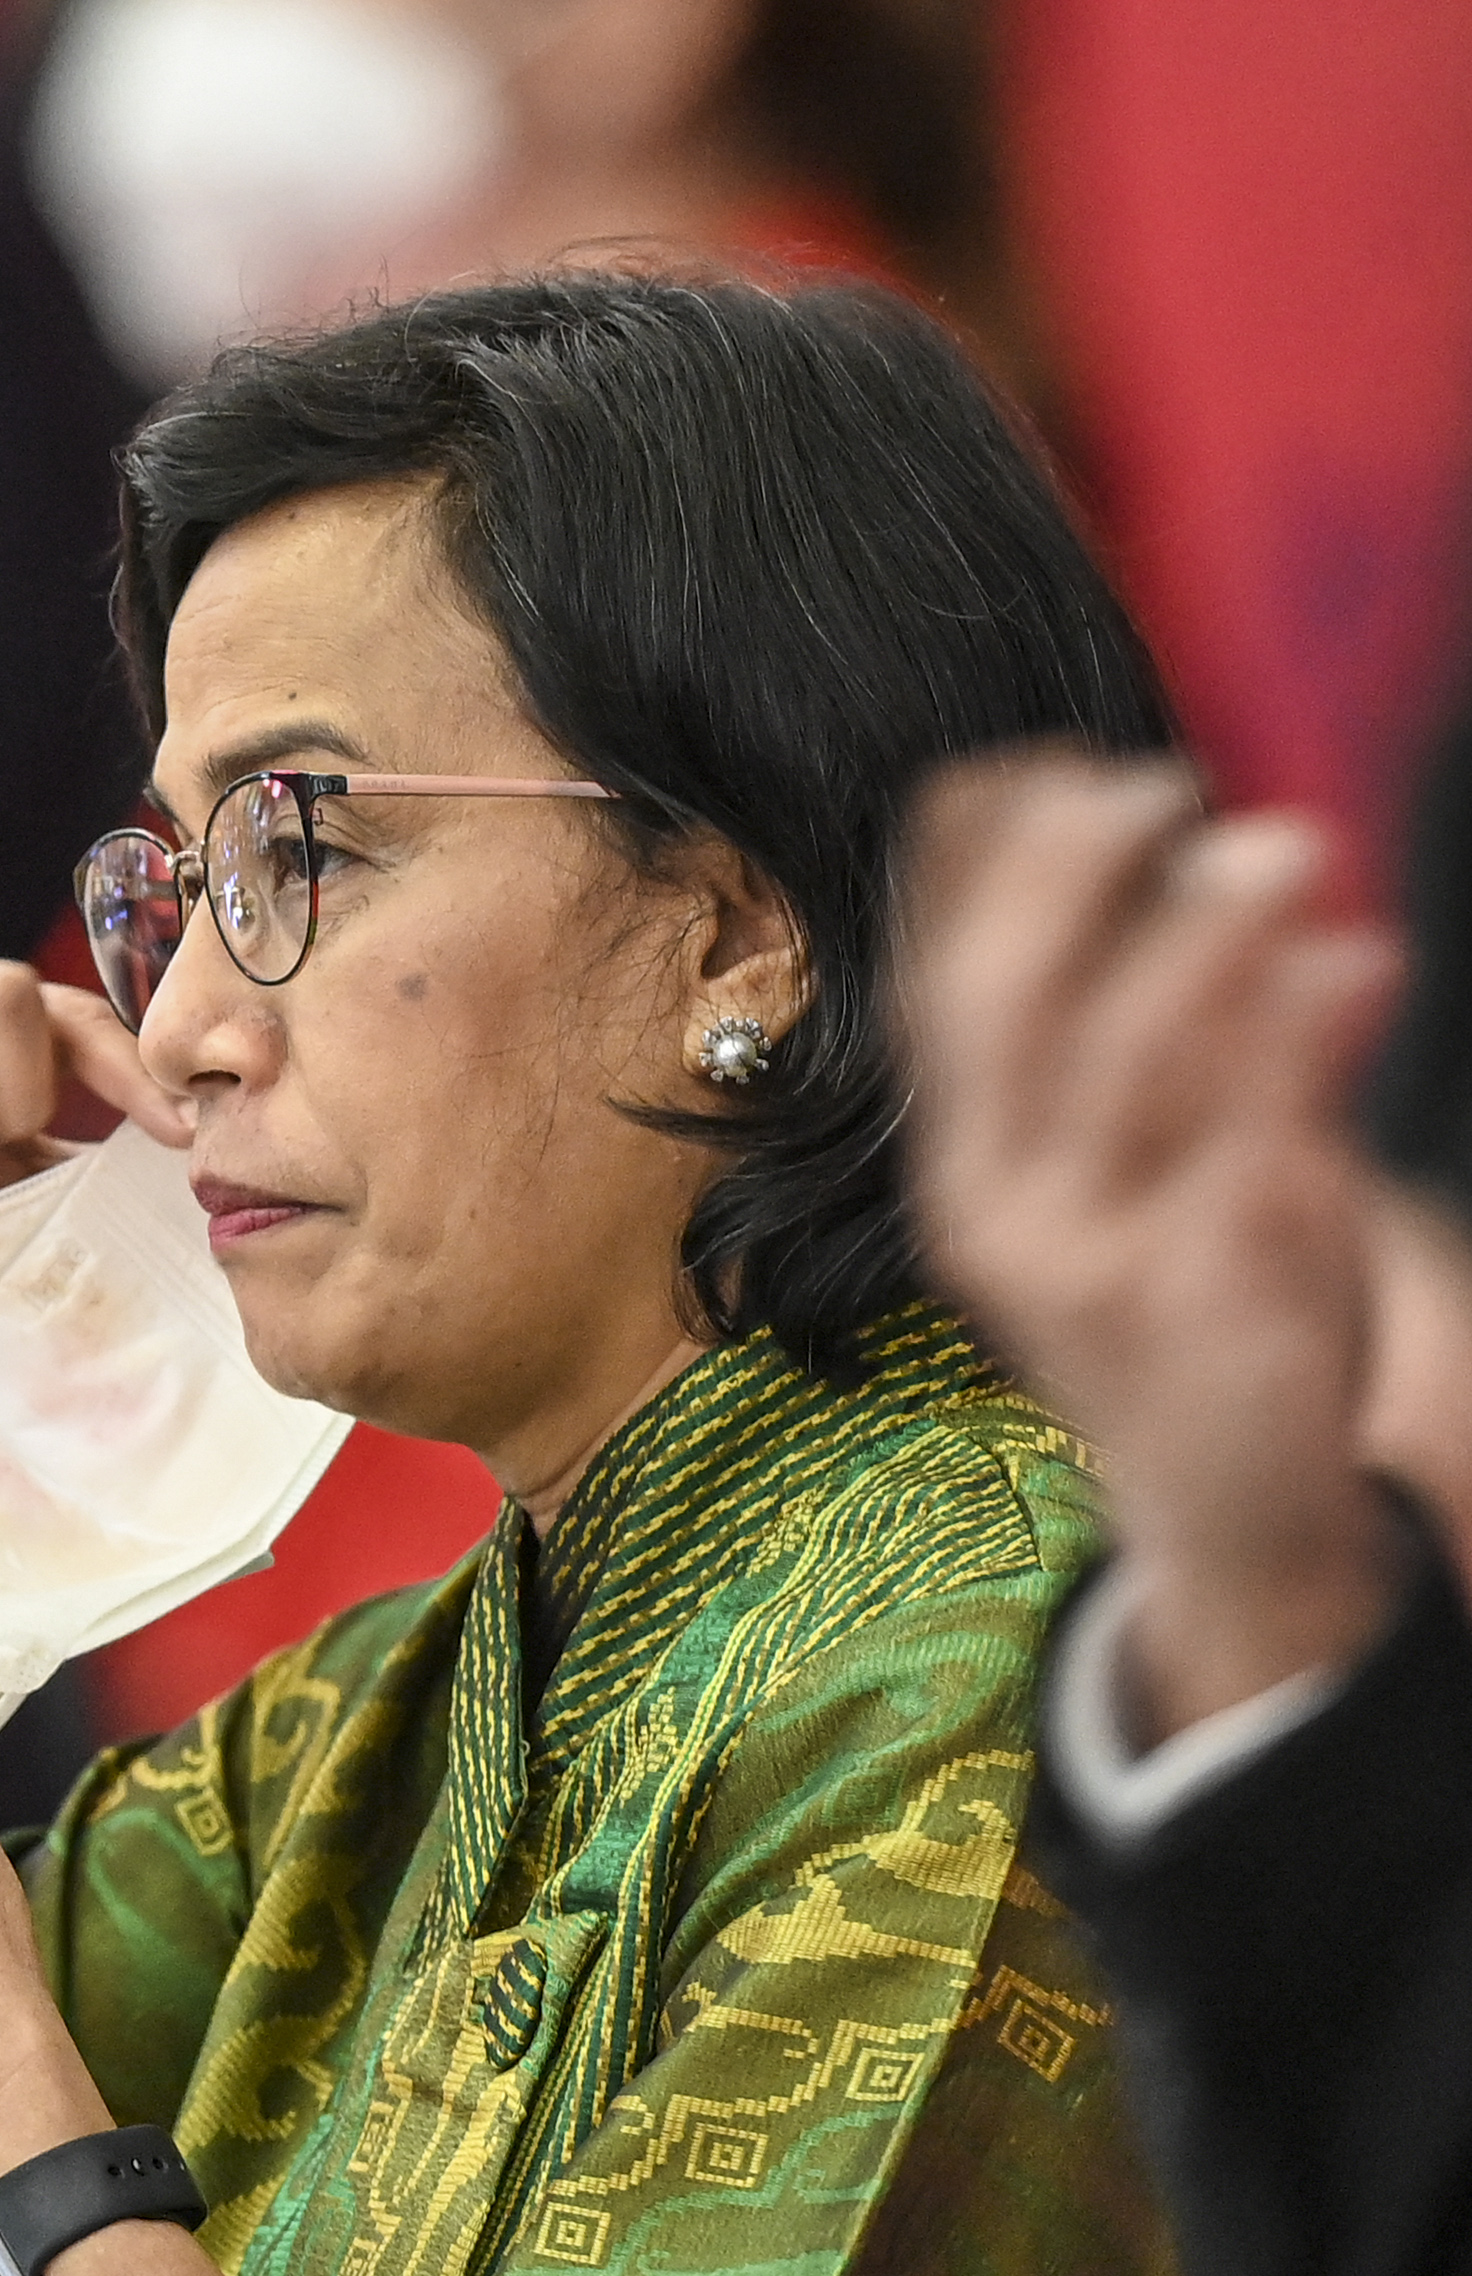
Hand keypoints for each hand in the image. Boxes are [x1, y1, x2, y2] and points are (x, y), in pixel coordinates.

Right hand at [907, 751, 1401, 1736]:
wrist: (1225, 1507)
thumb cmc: (1184, 1304)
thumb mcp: (1140, 1166)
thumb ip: (1163, 1028)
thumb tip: (1208, 856)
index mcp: (962, 1166)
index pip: (928, 992)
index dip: (960, 869)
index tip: (1029, 761)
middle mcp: (995, 1208)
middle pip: (999, 1009)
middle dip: (1066, 878)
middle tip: (1156, 789)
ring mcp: (1086, 1262)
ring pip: (1125, 1063)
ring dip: (1205, 935)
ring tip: (1283, 844)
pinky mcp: (1198, 1307)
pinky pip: (1247, 1149)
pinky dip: (1298, 1043)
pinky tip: (1355, 964)